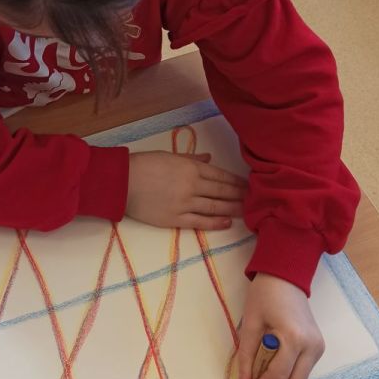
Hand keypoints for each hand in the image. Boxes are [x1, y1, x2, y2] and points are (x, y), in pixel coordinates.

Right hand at [126, 150, 246, 229]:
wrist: (123, 182)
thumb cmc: (143, 164)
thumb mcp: (169, 156)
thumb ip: (191, 158)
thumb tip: (209, 158)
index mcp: (190, 167)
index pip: (220, 175)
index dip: (236, 181)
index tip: (249, 185)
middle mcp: (192, 185)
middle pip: (222, 191)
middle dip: (240, 195)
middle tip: (255, 199)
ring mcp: (185, 203)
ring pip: (215, 207)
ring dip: (233, 208)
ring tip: (247, 211)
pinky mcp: (175, 219)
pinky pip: (200, 221)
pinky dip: (216, 222)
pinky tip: (228, 222)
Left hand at [238, 273, 324, 378]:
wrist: (285, 278)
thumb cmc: (265, 296)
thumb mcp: (251, 324)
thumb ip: (247, 356)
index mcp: (294, 338)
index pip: (278, 375)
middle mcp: (311, 346)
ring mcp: (318, 347)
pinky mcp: (318, 347)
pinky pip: (303, 370)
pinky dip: (288, 377)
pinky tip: (272, 374)